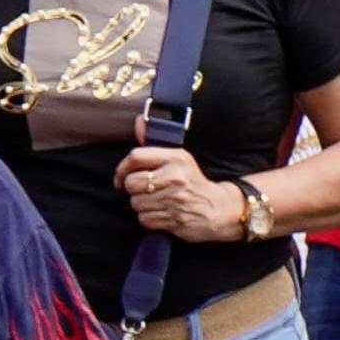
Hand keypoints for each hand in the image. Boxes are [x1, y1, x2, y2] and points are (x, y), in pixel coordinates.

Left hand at [115, 147, 247, 242]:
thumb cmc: (192, 182)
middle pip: (132, 183)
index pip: (136, 156)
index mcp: (176, 158)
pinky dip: (149, 219)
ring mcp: (176, 199)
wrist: (219, 208)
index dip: (121, 169)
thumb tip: (139, 120)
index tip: (120, 178)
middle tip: (144, 191)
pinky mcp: (176, 219)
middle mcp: (176, 177)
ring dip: (142, 205)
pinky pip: (145, 219)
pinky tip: (162, 213)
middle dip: (133, 190)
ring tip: (157, 202)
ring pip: (136, 203)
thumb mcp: (178, 159)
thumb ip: (153, 144)